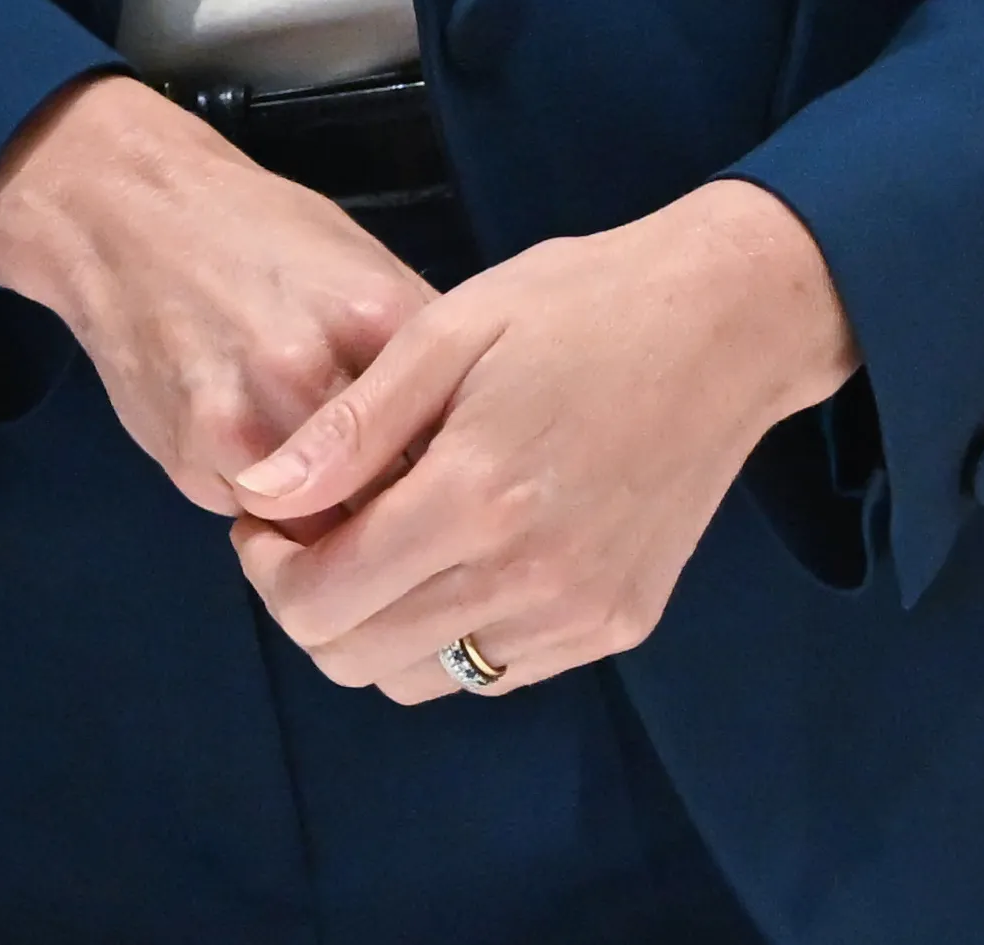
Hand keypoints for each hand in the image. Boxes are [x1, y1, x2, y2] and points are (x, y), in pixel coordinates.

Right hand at [0, 71, 436, 513]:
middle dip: (402, 510)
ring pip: (325, 532)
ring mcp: (249, 424)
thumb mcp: (363, 264)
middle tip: (402, 500)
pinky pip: (259, 519)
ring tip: (331, 479)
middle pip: (394, 501)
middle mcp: (316, 376)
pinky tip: (266, 454)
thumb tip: (478, 426)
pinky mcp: (194, 458)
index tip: (462, 478)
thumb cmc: (261, 231)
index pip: (456, 441)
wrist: (133, 213)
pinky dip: (271, 507)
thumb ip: (420, 347)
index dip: (464, 470)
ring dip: (334, 521)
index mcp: (379, 320)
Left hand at [223, 178, 856, 697]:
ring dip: (376, 627)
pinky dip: (452, 634)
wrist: (725, 322)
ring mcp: (579, 614)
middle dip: (307, 601)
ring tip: (381, 537)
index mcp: (476, 497)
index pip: (322, 601)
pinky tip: (457, 554)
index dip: (267, 567)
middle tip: (308, 527)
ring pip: (424, 680)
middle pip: (359, 658)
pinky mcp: (617, 625)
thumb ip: (352, 425)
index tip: (264, 515)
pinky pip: (496, 672)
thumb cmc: (583, 303)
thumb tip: (259, 492)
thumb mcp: (451, 328)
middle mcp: (530, 579)